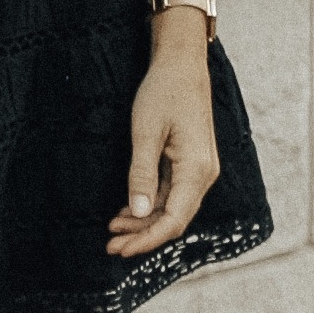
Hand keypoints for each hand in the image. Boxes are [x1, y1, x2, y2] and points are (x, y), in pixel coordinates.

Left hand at [108, 22, 218, 257]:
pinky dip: (150, 206)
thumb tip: (138, 211)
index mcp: (197, 170)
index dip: (146, 239)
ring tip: (113, 229)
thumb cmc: (164, 91)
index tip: (120, 248)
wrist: (181, 64)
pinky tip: (127, 210)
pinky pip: (172, 194)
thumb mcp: (146, 132)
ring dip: (144, 222)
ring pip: (172, 209)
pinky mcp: (191, 164)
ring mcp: (200, 170)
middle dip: (142, 235)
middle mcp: (204, 175)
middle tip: (110, 246)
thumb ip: (142, 174)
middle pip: (174, 220)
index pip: (173, 220)